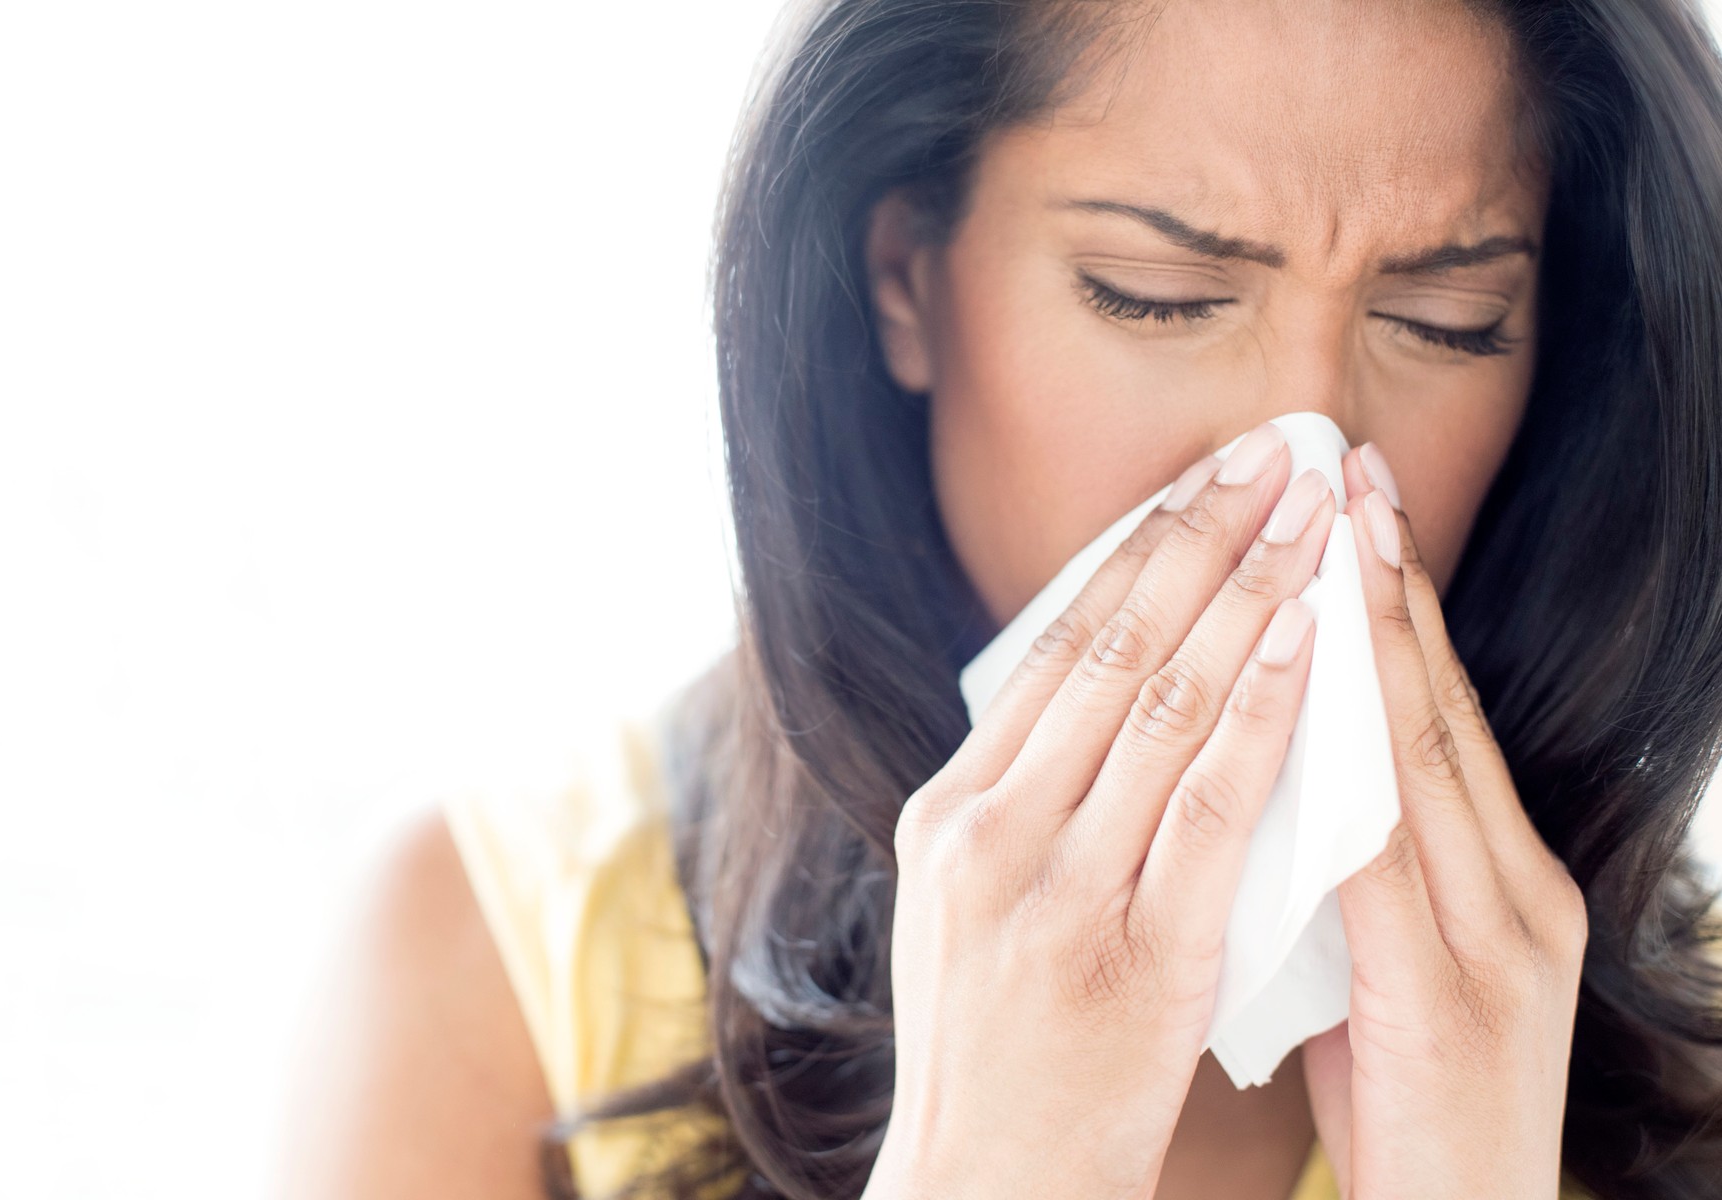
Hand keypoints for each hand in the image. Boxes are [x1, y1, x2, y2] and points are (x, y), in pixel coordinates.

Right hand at [863, 421, 1336, 1199]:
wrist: (984, 1179)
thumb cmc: (992, 1046)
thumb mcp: (965, 905)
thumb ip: (1018, 802)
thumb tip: (1096, 700)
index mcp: (945, 811)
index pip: (1048, 650)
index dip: (1134, 553)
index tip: (1199, 482)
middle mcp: (988, 831)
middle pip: (1107, 653)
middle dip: (1200, 540)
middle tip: (1271, 457)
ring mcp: (1054, 888)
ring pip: (1161, 707)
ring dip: (1247, 599)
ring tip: (1307, 519)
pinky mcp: (1132, 950)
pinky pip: (1209, 806)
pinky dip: (1263, 714)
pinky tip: (1306, 645)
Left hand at [1300, 444, 1588, 1199]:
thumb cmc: (1407, 1102)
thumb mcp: (1386, 962)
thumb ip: (1357, 866)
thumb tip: (1280, 774)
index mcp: (1497, 878)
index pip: (1430, 713)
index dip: (1392, 603)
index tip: (1349, 503)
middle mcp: (1514, 891)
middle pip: (1437, 707)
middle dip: (1388, 582)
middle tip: (1344, 468)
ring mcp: (1496, 943)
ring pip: (1425, 758)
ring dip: (1379, 639)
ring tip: (1337, 533)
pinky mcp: (1453, 1001)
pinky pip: (1391, 857)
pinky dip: (1355, 763)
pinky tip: (1319, 691)